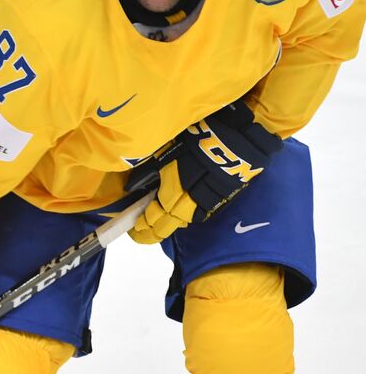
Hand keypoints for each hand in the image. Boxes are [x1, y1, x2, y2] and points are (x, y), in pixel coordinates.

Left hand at [130, 101, 281, 243]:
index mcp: (174, 193)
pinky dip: (185, 216)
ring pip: (183, 221)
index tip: (133, 228)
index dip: (141, 226)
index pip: (153, 218)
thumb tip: (133, 186)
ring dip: (167, 226)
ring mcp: (207, 204)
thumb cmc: (200, 142)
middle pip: (167, 226)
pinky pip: (198, 213)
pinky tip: (178, 215)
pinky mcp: (220, 200)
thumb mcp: (167, 153)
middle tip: (140, 234)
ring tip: (154, 227)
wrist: (240, 140)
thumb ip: (149, 172)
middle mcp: (190, 204)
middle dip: (151, 233)